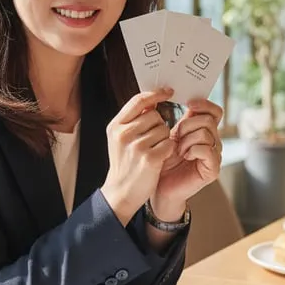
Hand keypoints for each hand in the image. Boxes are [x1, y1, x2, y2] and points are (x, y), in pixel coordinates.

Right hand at [101, 88, 175, 225]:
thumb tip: (152, 101)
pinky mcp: (150, 159)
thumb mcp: (121, 139)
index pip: (138, 100)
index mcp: (116, 126)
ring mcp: (136, 146)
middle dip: (159, 125)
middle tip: (152, 140)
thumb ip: (133, 120)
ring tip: (153, 151)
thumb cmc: (125, 164)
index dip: (155, 94)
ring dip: (164, 139)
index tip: (168, 91)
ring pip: (164, 129)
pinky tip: (159, 158)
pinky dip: (168, 150)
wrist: (121, 192)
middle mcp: (124, 134)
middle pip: (155, 115)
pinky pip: (169, 144)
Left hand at [150, 99, 223, 220]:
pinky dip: (192, 150)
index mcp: (203, 131)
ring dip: (186, 140)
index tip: (188, 103)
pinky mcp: (213, 168)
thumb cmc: (161, 161)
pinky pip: (207, 150)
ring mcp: (215, 155)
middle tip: (176, 137)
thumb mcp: (165, 135)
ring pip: (206, 133)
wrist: (158, 186)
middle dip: (187, 125)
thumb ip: (169, 116)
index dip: (204, 104)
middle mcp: (213, 141)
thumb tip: (163, 92)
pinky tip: (184, 156)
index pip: (214, 111)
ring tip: (178, 150)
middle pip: (208, 120)